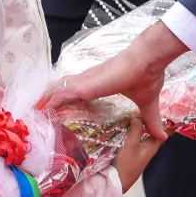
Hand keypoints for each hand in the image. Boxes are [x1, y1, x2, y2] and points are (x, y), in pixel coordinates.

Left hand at [39, 20, 186, 140]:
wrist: (149, 60)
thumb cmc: (147, 75)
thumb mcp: (148, 103)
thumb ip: (150, 119)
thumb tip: (162, 136)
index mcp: (100, 84)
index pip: (78, 91)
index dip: (67, 100)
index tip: (59, 111)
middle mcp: (89, 81)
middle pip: (63, 90)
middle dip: (50, 102)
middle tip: (38, 114)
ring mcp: (85, 82)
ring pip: (57, 91)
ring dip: (45, 102)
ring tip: (33, 113)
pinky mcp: (84, 84)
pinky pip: (60, 94)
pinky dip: (49, 103)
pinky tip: (40, 111)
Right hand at [112, 115, 165, 191]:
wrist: (117, 180)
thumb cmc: (127, 164)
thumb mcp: (132, 144)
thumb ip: (136, 129)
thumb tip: (139, 113)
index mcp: (153, 145)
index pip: (163, 131)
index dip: (164, 121)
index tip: (164, 109)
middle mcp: (148, 147)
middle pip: (152, 130)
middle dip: (150, 119)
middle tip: (145, 106)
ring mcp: (140, 149)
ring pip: (143, 133)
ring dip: (141, 124)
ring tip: (135, 112)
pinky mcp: (132, 151)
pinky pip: (135, 137)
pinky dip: (133, 130)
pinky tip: (127, 125)